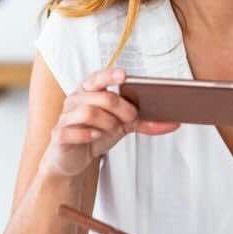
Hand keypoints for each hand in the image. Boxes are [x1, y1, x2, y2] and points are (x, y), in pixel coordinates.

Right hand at [42, 68, 180, 177]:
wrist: (74, 158)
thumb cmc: (96, 134)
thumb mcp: (122, 125)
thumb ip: (144, 122)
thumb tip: (174, 123)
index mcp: (88, 91)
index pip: (97, 77)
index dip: (110, 75)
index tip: (124, 76)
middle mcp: (75, 99)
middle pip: (100, 96)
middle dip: (120, 108)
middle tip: (131, 118)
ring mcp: (65, 117)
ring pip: (87, 112)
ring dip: (107, 123)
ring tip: (112, 130)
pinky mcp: (59, 135)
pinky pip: (71, 131)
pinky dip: (87, 134)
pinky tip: (95, 137)